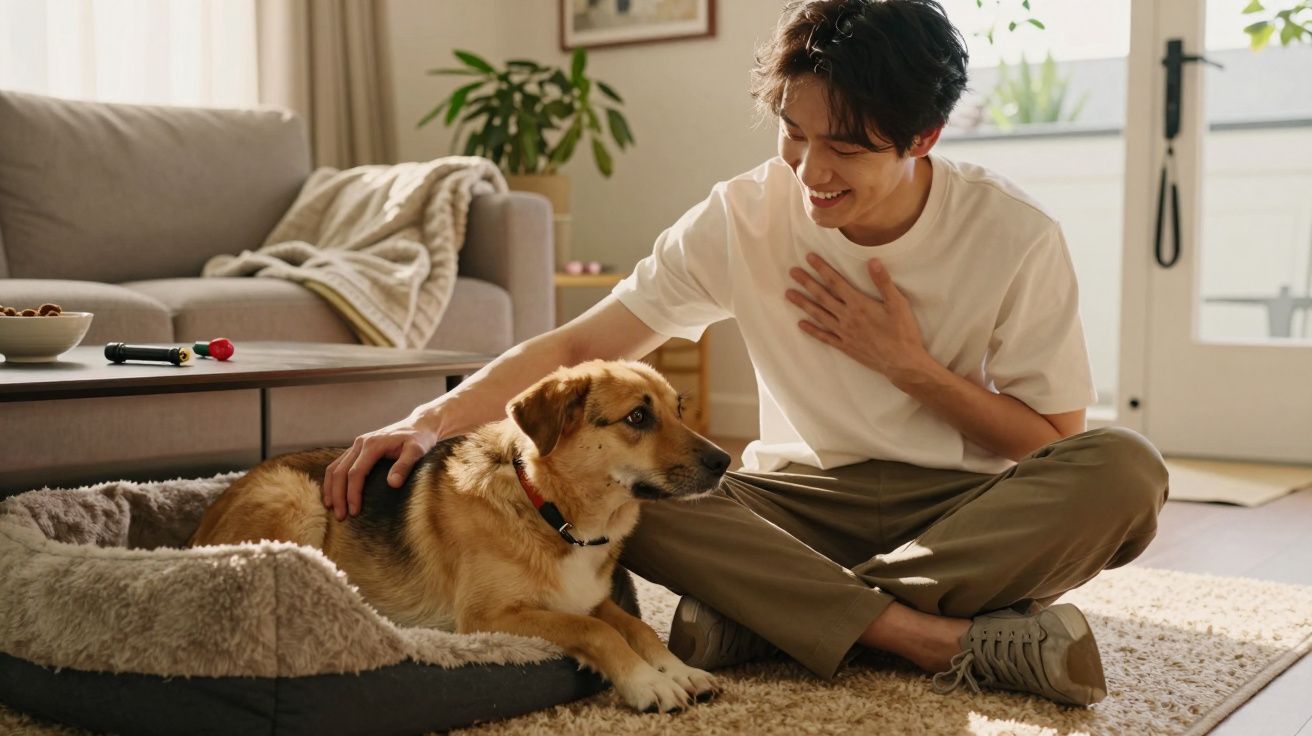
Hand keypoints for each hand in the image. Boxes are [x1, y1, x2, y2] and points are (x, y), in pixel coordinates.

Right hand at [322, 417, 438, 519]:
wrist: (419, 425)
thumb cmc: (420, 440)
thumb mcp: (417, 451)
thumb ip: (405, 466)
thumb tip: (392, 484)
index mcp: (373, 444)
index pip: (356, 472)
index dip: (353, 493)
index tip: (354, 511)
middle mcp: (360, 443)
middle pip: (340, 471)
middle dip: (338, 495)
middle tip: (340, 517)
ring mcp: (357, 445)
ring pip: (334, 467)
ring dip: (331, 489)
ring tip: (331, 509)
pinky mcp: (357, 449)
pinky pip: (338, 464)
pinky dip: (332, 480)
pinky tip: (333, 494)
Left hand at [785, 253, 930, 382]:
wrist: (902, 363)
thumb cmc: (903, 332)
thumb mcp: (898, 304)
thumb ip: (883, 282)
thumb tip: (872, 261)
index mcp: (859, 304)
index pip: (836, 282)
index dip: (822, 269)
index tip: (809, 258)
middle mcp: (847, 317)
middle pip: (822, 296)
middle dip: (806, 283)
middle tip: (792, 272)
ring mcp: (844, 333)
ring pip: (819, 315)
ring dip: (803, 304)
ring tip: (788, 294)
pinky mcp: (845, 346)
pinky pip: (824, 337)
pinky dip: (812, 330)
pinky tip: (800, 324)